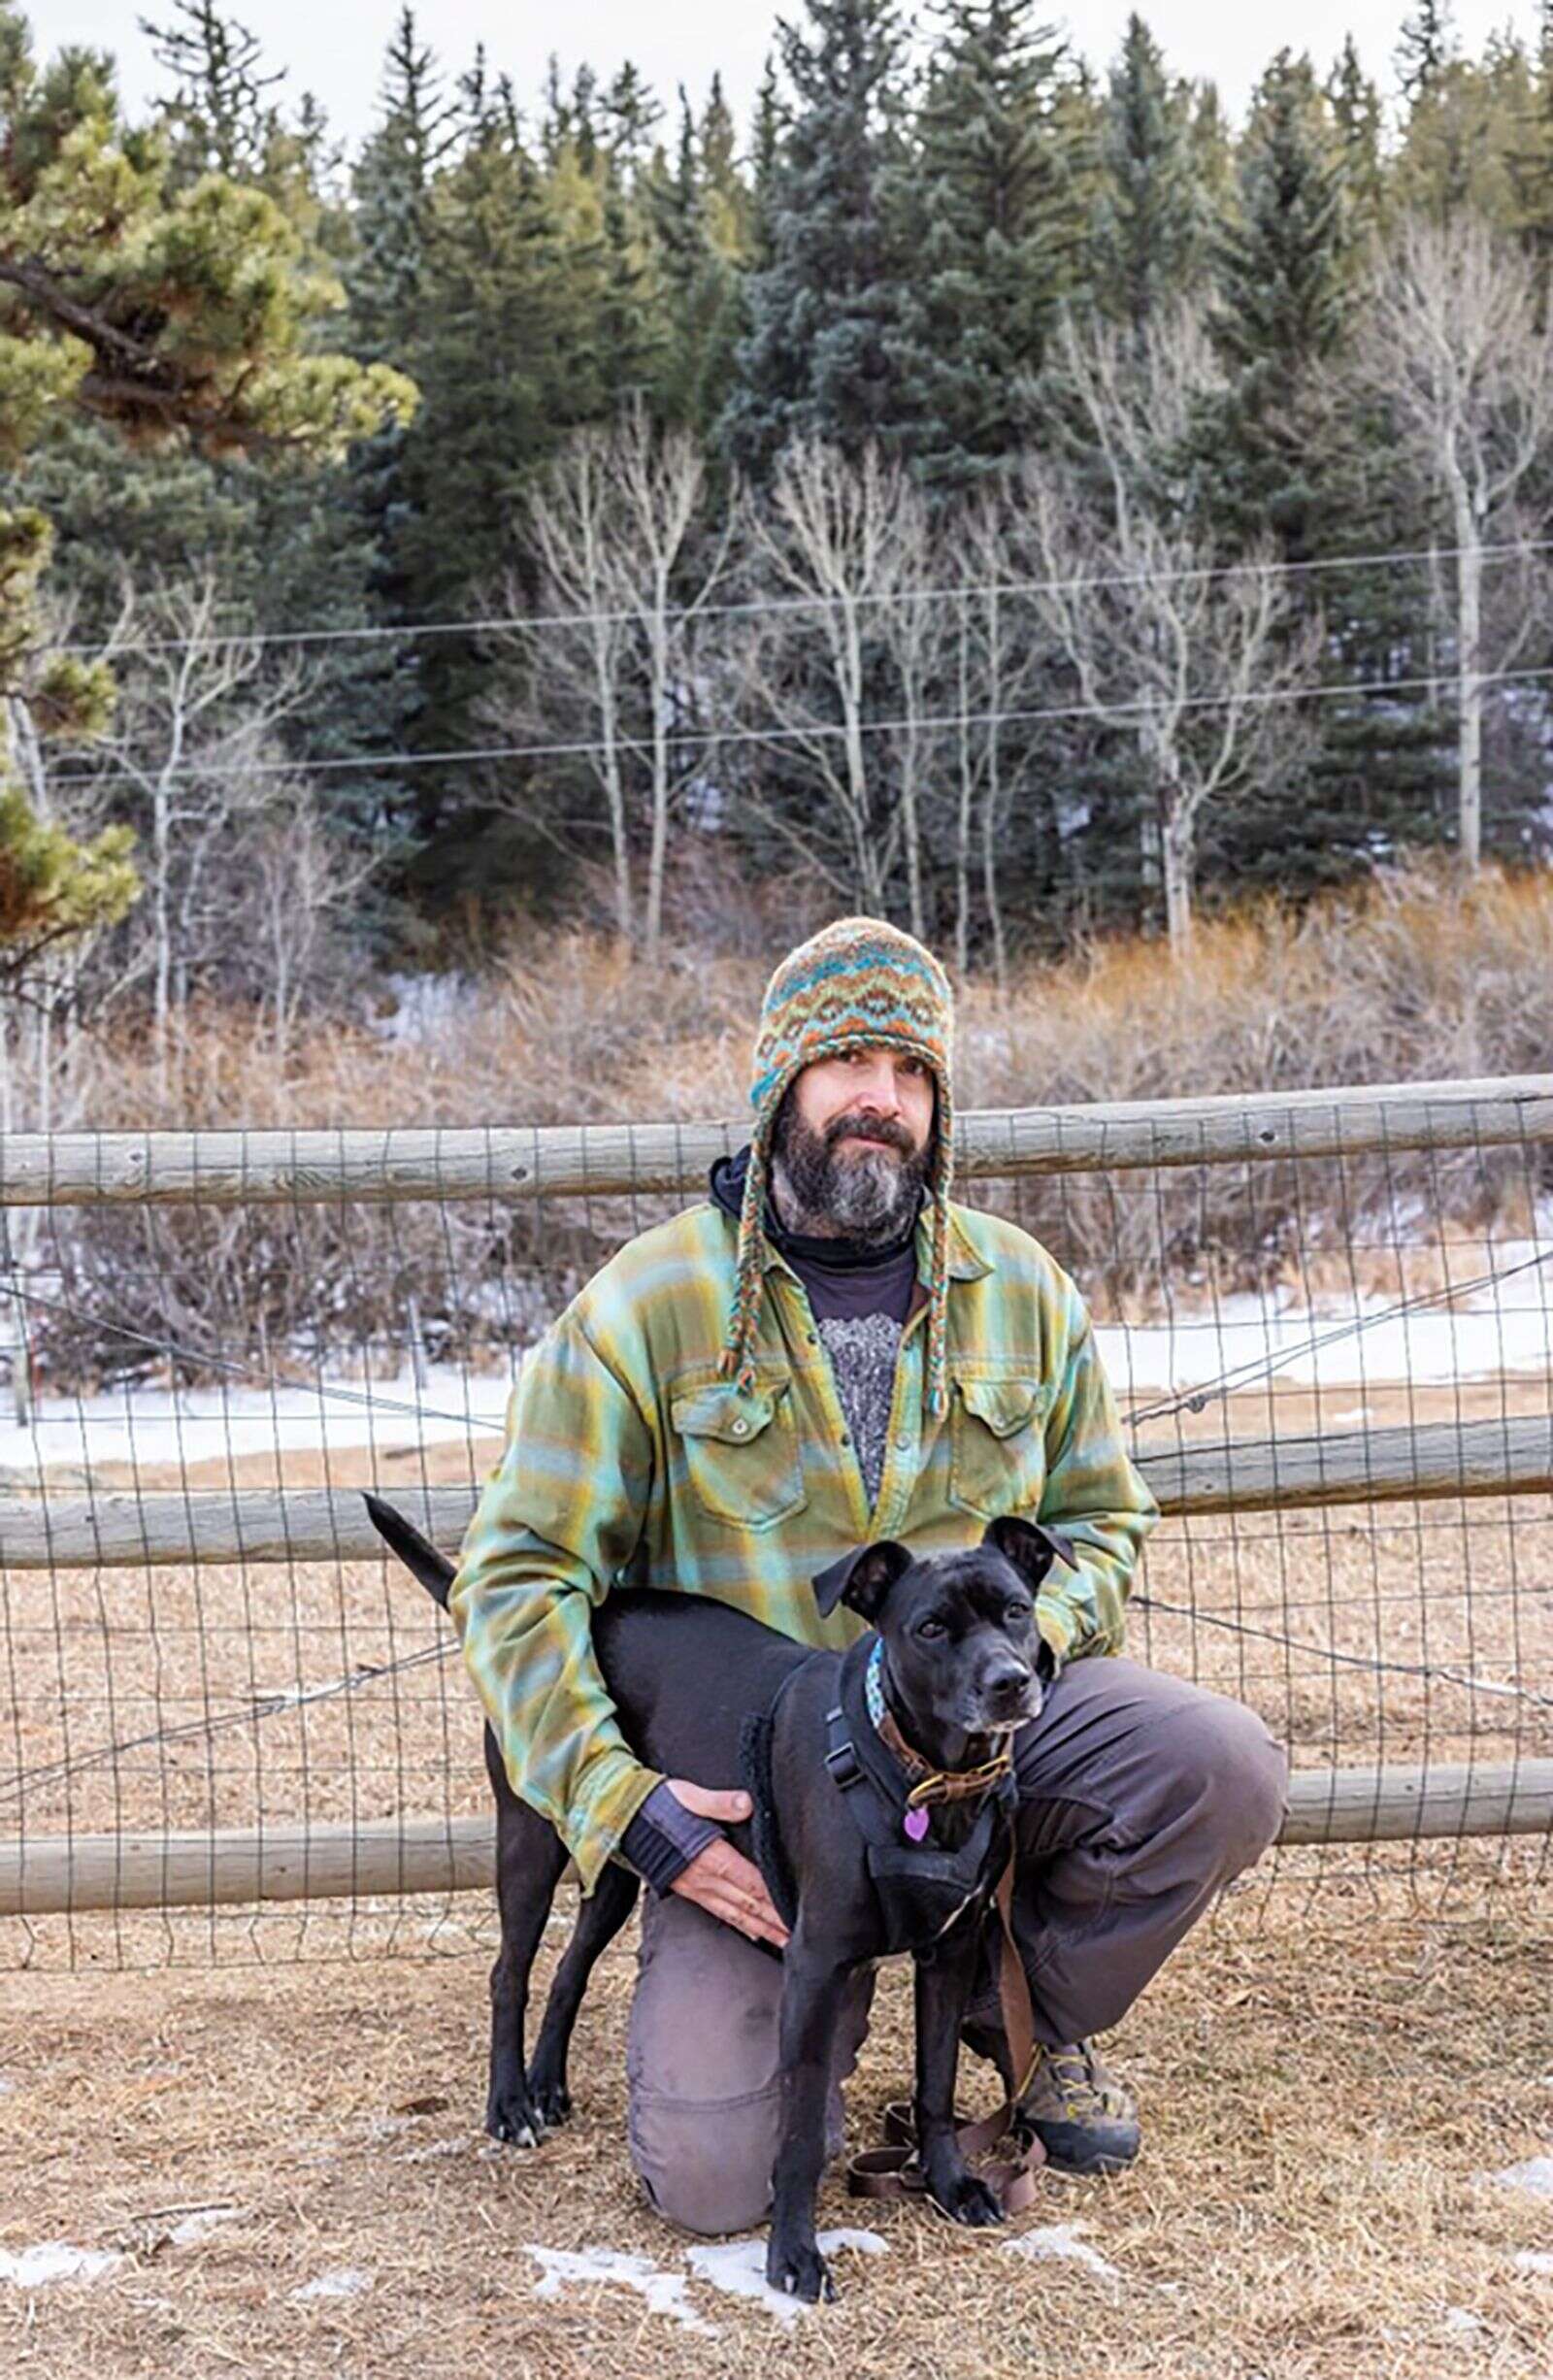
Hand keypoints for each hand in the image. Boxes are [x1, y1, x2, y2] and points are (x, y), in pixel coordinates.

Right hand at [663, 1779, 789, 1949]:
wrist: (621, 1820)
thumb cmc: (656, 1804)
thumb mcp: (689, 1795)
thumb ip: (720, 1802)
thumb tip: (747, 1803)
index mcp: (711, 1857)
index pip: (751, 1883)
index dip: (774, 1901)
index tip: (795, 1915)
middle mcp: (705, 1878)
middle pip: (748, 1905)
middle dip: (774, 1923)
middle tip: (799, 1941)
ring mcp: (696, 1887)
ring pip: (735, 1914)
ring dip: (760, 1929)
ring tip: (781, 1943)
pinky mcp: (688, 1889)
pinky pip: (719, 1912)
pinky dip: (738, 1925)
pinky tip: (750, 1932)